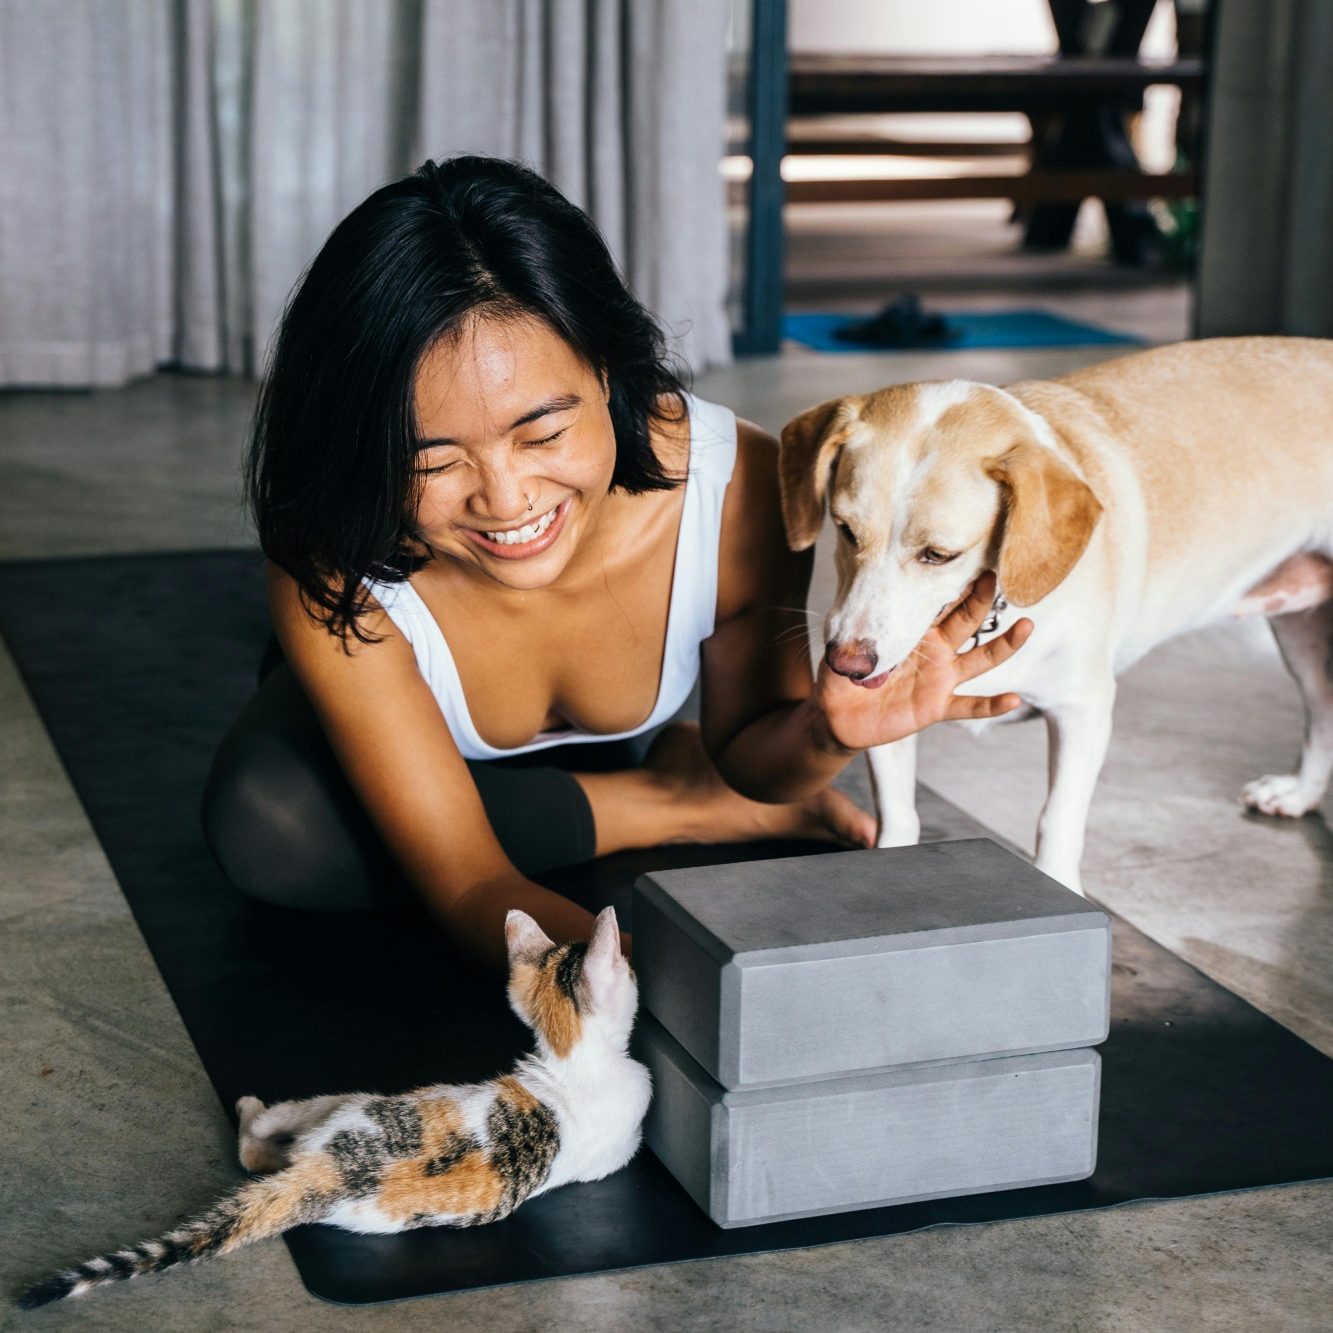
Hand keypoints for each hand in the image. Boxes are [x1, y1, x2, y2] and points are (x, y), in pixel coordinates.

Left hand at [812, 572, 1032, 752]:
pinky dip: (992, 705)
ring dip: (1005, 644)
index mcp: (914, 631)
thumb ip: (855, 630)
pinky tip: (1013, 699)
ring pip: (980, 659)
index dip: (954, 585)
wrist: (838, 715)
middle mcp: (935, 652)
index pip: (940, 604)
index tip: (970, 560)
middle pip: (966, 622)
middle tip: (994, 578)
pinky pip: (969, 706)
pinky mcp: (936, 707)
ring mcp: (940, 679)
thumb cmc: (843, 675)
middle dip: (981, 600)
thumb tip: (853, 612)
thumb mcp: (846, 646)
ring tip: (1027, 626)